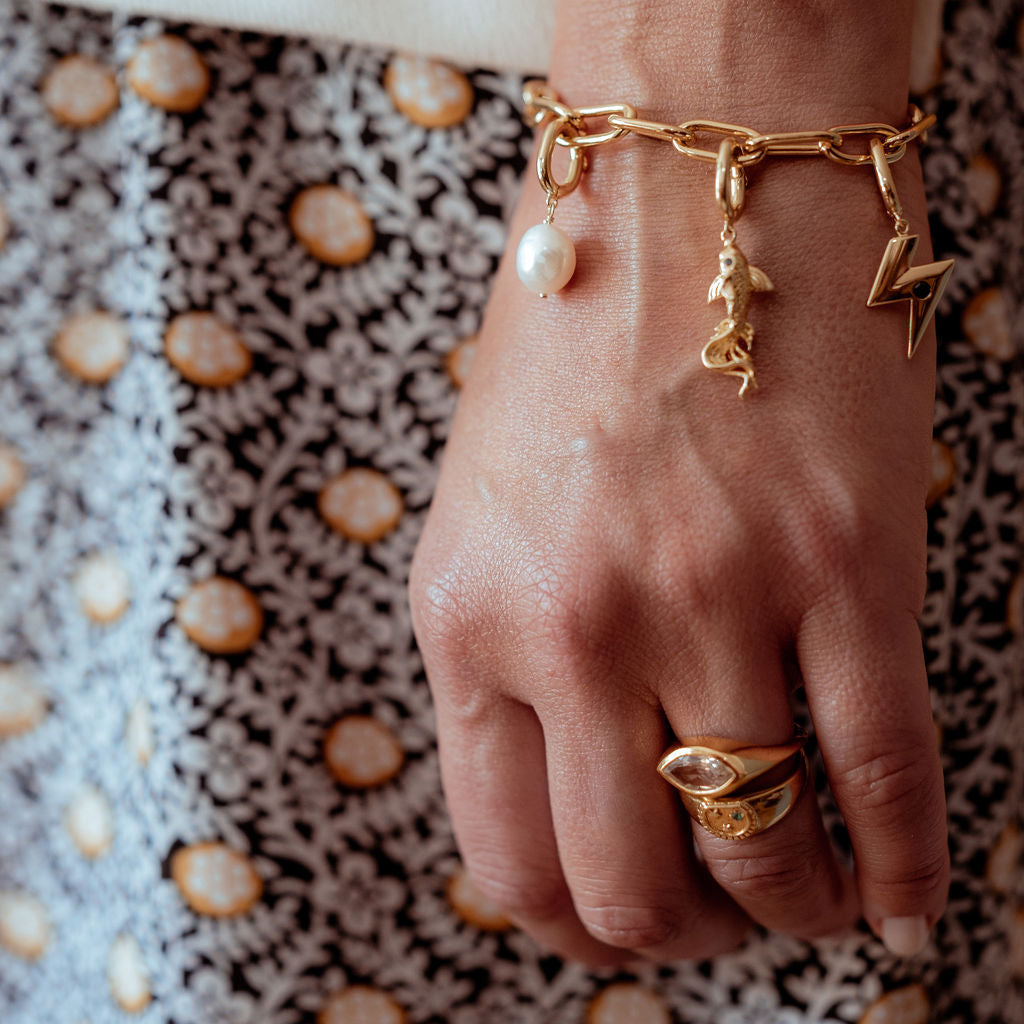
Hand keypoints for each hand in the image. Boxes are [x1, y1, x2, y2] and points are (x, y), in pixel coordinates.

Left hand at [410, 1, 948, 964]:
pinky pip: (885, 773)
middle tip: (714, 918)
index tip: (621, 925)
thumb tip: (560, 788)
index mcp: (468, 619)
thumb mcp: (484, 515)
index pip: (503, 857)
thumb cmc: (571, 351)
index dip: (573, 926)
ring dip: (787, 906)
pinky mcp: (844, 561)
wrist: (682, 193)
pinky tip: (897, 897)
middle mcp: (577, 626)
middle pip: (630, 886)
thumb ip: (504, 654)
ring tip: (800, 894)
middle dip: (681, 935)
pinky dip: (897, 865)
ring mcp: (713, 598)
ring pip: (763, 850)